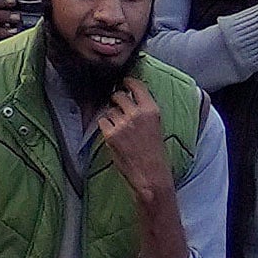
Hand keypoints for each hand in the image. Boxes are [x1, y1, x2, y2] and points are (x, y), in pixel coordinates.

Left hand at [89, 75, 173, 200]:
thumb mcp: (155, 126)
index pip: (136, 85)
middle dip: (116, 100)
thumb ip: (143, 111)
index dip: (127, 82)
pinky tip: (113, 136)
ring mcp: (122, 123)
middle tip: (118, 108)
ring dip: (110, 116)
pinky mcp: (110, 134)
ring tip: (120, 130)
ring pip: (108, 110)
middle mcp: (136, 113)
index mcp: (152, 110)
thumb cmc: (155, 153)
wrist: (151, 175)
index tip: (123, 82)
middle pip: (118, 95)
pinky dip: (104, 127)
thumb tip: (129, 97)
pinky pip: (101, 122)